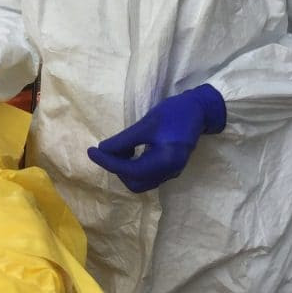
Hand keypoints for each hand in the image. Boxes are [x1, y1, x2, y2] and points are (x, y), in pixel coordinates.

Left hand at [87, 85, 225, 192]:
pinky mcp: (169, 168)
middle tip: (109, 149)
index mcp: (165, 161)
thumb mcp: (147, 124)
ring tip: (120, 147)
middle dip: (117, 167)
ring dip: (124, 168)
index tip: (92, 151)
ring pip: (140, 181)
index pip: (130, 170)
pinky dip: (133, 166)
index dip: (108, 162)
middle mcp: (169, 172)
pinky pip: (146, 175)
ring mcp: (171, 172)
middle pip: (135, 182)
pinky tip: (130, 149)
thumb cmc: (174, 113)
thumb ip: (124, 140)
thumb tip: (102, 150)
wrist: (199, 110)